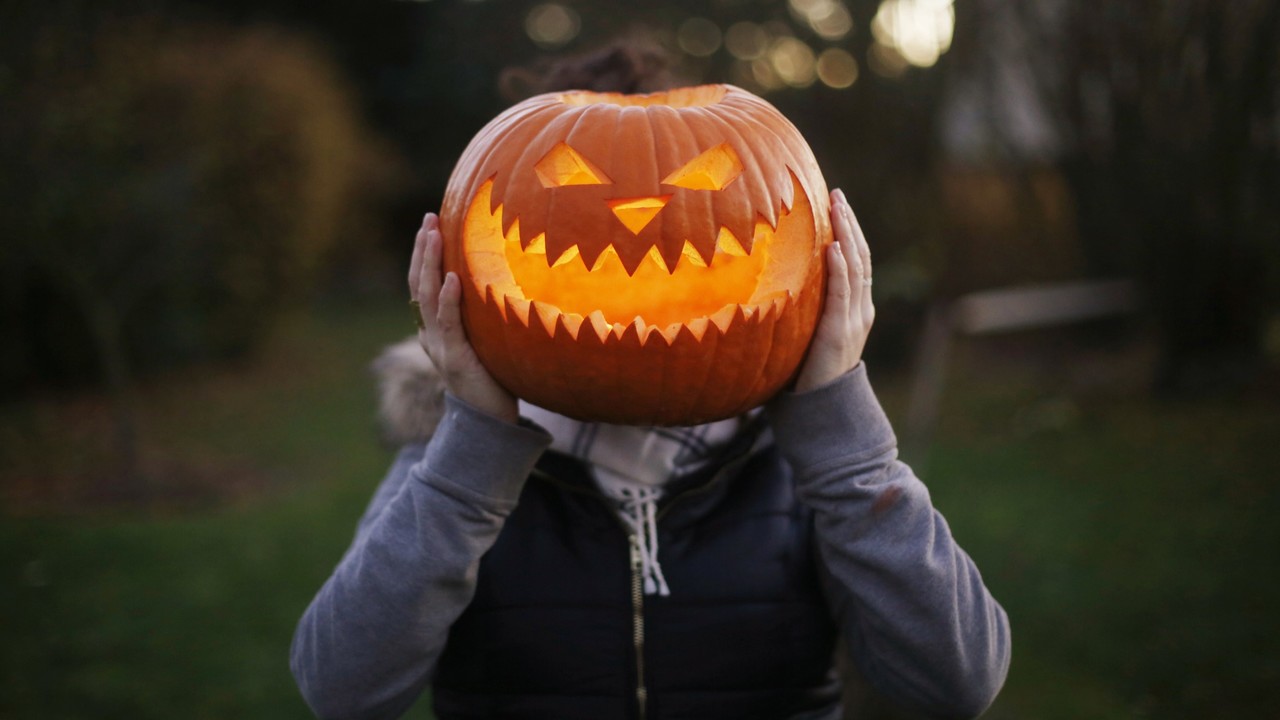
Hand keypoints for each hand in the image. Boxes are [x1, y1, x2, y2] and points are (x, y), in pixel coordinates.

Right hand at [410, 213, 517, 421]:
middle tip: (428, 219)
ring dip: (430, 264)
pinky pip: (449, 324)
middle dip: (422, 250)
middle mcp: (431, 335)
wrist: (491, 423)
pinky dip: (449, 300)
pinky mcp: (456, 360)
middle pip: (418, 285)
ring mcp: (440, 347)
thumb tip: (502, 281)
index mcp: (435, 330)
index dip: (423, 255)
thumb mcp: (485, 341)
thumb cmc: (494, 379)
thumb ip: (483, 316)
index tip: (430, 225)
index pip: (422, 285)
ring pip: (427, 298)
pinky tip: (453, 278)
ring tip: (434, 235)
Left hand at [793, 189, 874, 392]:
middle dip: (849, 224)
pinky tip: (835, 246)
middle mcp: (859, 310)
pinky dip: (841, 268)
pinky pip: (844, 293)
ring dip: (847, 234)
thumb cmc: (805, 375)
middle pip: (860, 257)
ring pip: (856, 268)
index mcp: (853, 309)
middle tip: (837, 195)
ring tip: (837, 207)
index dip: (848, 232)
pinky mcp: (840, 331)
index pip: (855, 261)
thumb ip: (799, 312)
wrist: (822, 410)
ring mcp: (853, 320)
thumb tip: (768, 288)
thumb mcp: (804, 335)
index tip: (836, 204)